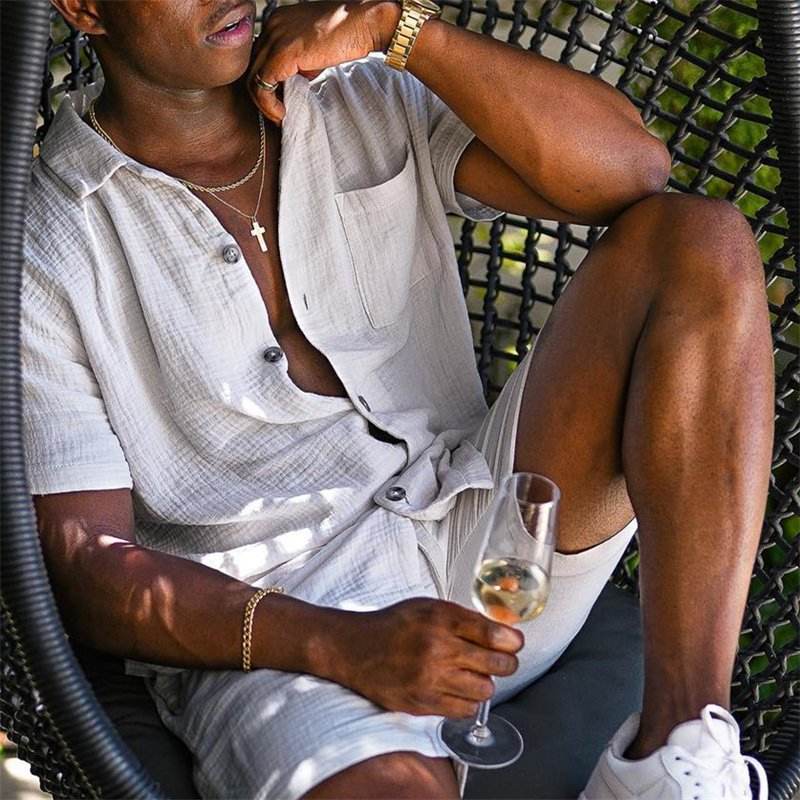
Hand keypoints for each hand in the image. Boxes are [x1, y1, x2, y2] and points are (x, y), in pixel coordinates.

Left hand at [247, 0, 397, 124]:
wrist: (363, 23)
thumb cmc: (347, 34)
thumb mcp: (314, 49)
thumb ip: (299, 62)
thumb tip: (294, 82)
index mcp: (278, 22)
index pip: (260, 57)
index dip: (268, 84)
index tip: (280, 102)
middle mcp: (271, 26)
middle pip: (253, 68)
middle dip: (263, 96)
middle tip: (278, 113)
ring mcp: (275, 38)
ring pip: (253, 78)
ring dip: (265, 104)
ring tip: (280, 117)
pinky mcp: (283, 54)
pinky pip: (263, 85)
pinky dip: (270, 105)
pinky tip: (283, 114)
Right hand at [331, 597, 524, 718]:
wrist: (355, 649)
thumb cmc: (394, 625)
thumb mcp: (429, 607)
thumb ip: (464, 618)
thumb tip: (501, 632)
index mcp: (441, 619)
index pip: (494, 634)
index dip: (512, 641)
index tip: (515, 643)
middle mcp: (437, 648)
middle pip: (496, 664)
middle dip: (506, 662)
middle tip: (502, 660)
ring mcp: (430, 679)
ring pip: (485, 690)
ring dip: (485, 682)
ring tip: (473, 674)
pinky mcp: (422, 704)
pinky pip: (465, 710)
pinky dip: (467, 700)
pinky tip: (458, 688)